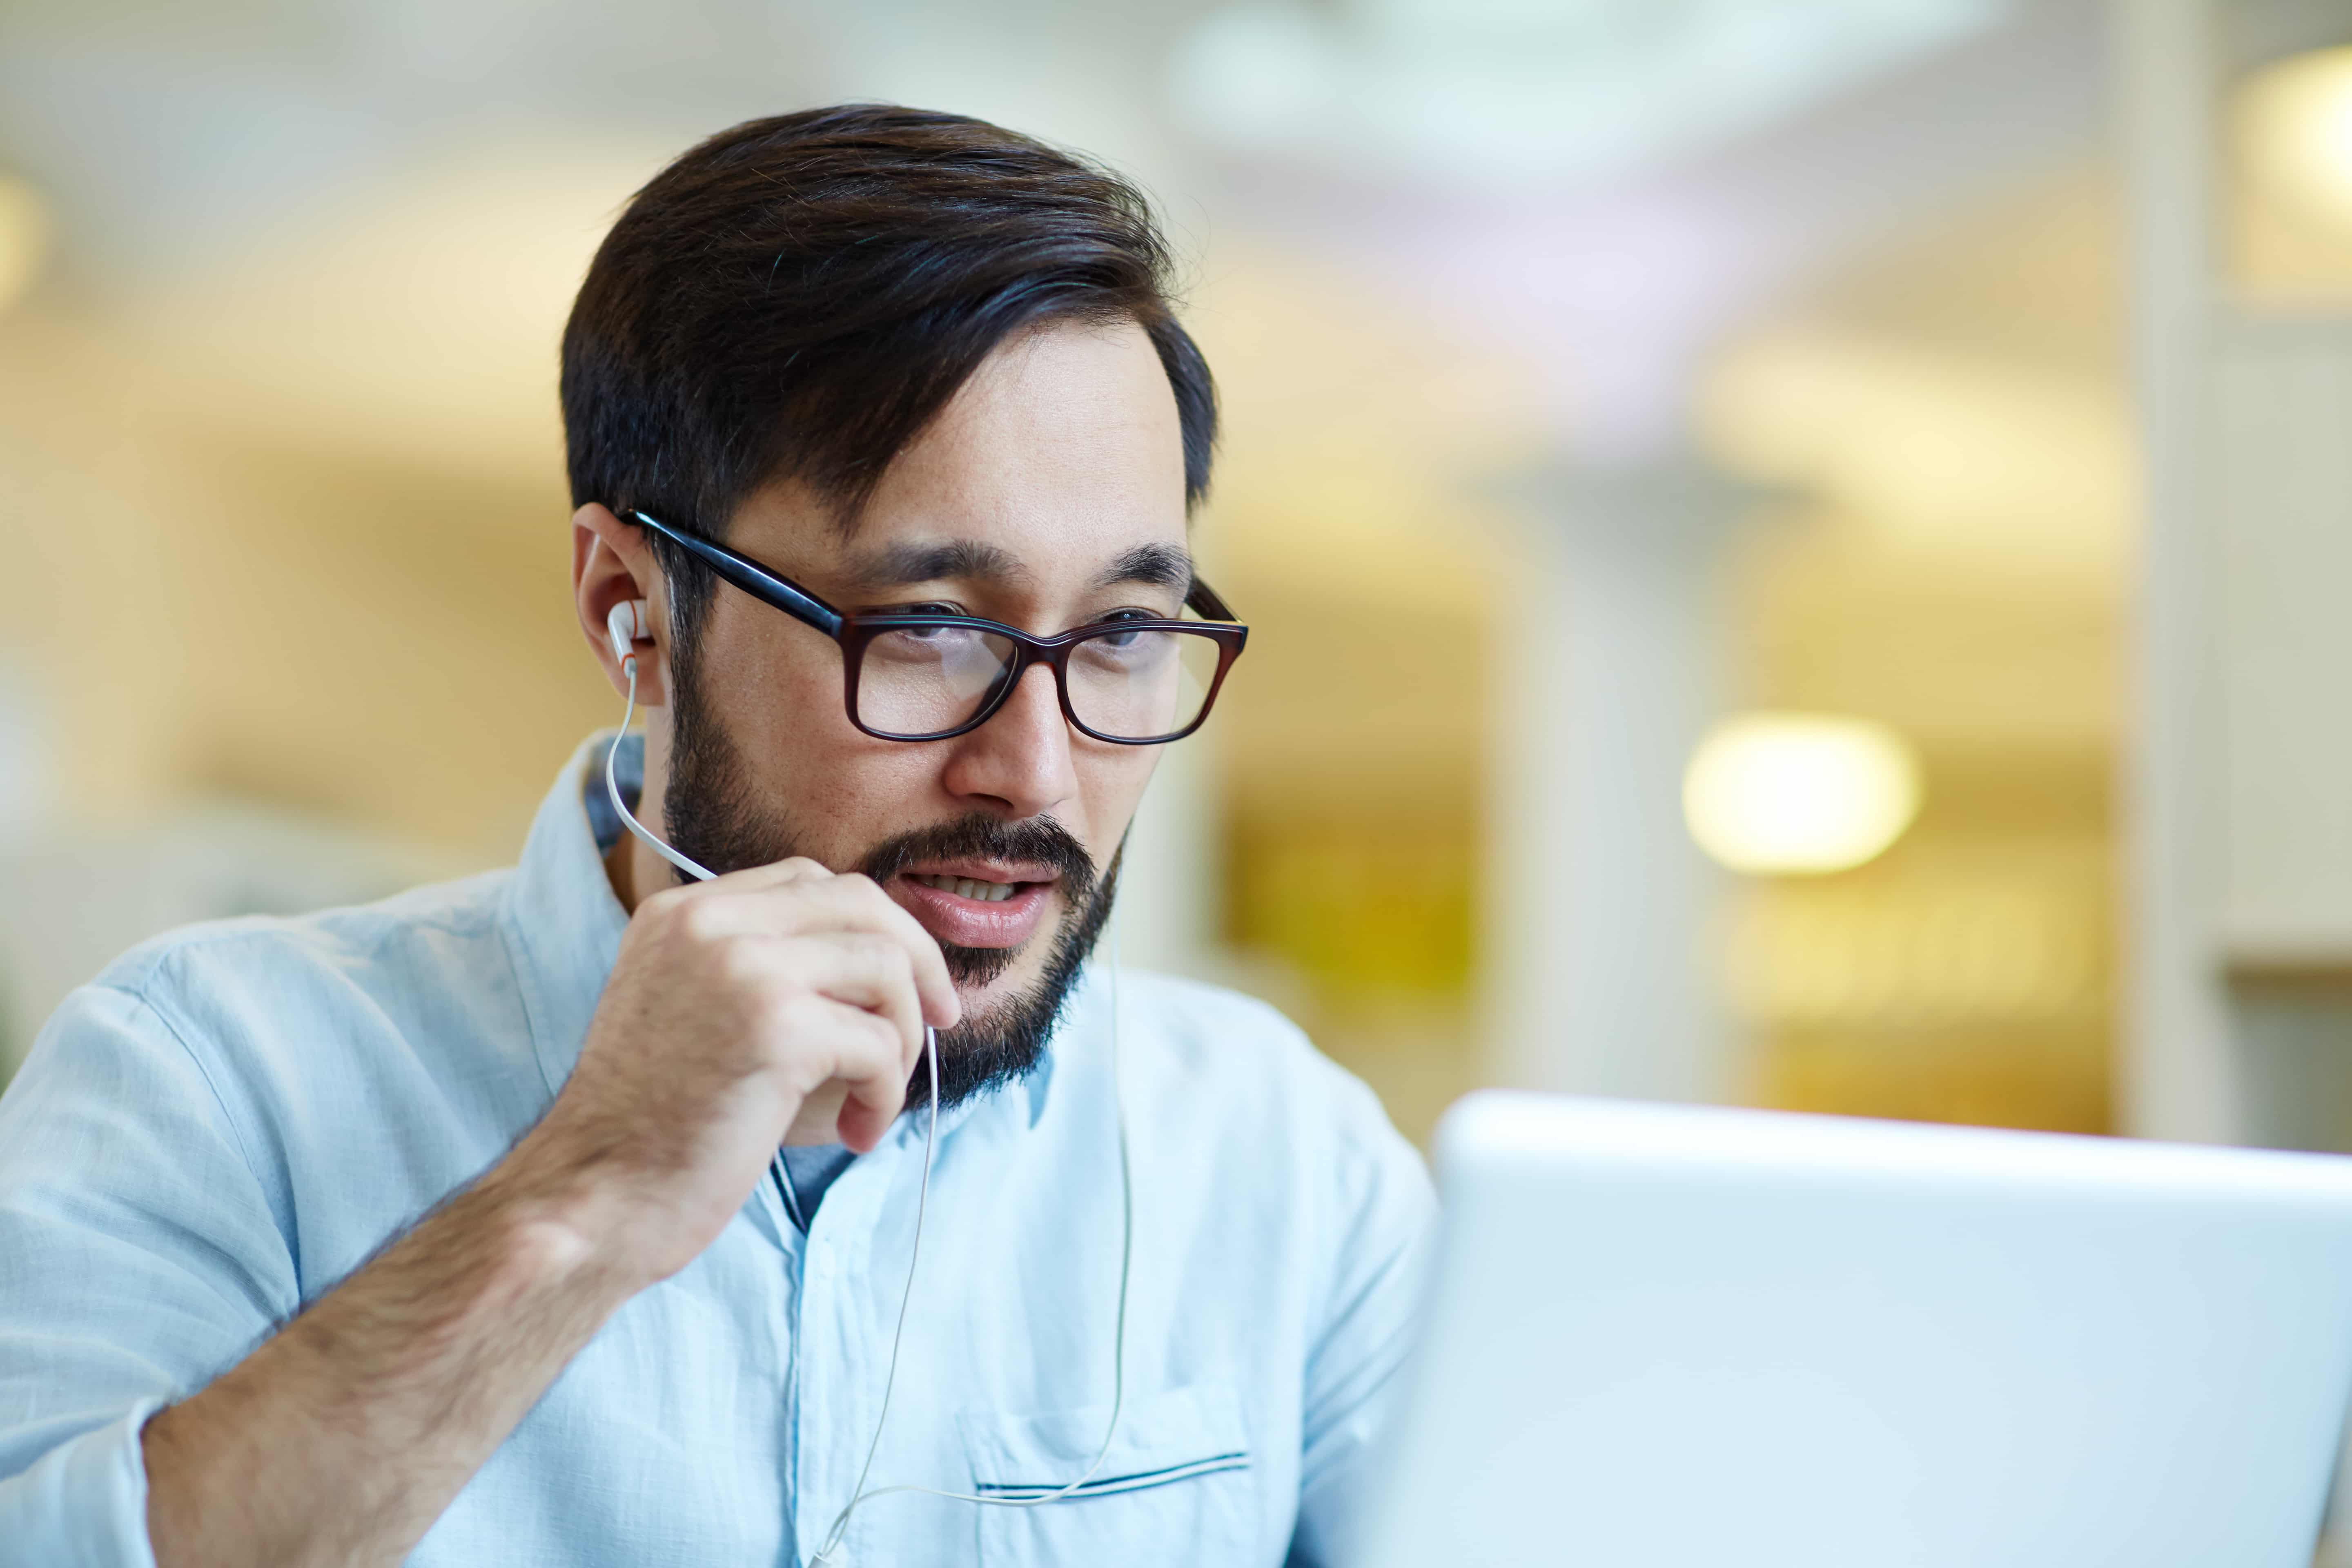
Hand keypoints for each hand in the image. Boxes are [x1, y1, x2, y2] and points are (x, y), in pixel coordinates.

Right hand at [496, 859, 960, 1284]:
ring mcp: (743, 969)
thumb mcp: (696, 1012)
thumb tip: (888, 966)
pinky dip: (885, 1093)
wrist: (597, 1198)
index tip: (902, 981)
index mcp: (683, 913)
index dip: (872, 927)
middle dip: (919, 960)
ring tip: (875, 1096)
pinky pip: (880, 1043)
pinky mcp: (777, 1027)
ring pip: (885, 966)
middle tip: (941, 1018)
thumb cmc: (655, 1127)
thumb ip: (767, 970)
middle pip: (862, 903)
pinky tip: (856, 1133)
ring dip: (903, 1038)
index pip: (809, 881)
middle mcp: (709, 923)